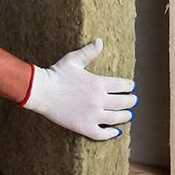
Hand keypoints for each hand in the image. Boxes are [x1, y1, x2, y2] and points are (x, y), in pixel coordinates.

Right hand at [21, 38, 136, 140]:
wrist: (41, 91)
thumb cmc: (56, 74)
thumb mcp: (74, 59)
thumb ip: (89, 52)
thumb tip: (100, 41)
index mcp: (98, 83)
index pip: (123, 86)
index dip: (129, 86)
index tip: (131, 87)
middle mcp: (98, 100)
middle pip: (123, 102)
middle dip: (131, 101)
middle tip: (133, 101)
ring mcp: (92, 115)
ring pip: (116, 118)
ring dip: (125, 116)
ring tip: (128, 115)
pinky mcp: (84, 127)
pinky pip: (102, 134)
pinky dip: (111, 133)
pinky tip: (115, 131)